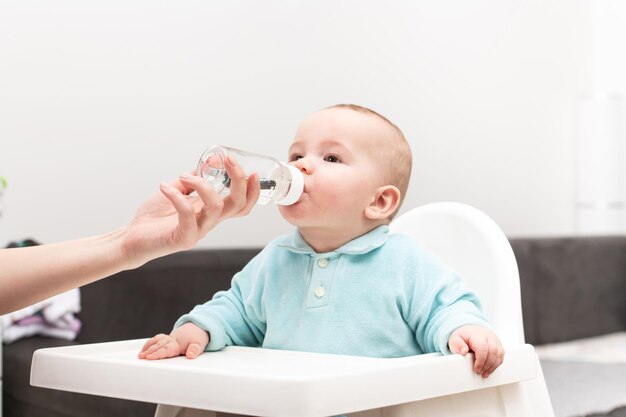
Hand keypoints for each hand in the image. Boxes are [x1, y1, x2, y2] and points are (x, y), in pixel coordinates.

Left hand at [121, 155, 259, 267]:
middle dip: (238, 180)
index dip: (252, 190)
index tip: (252, 171)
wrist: (132, 239)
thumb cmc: (154, 217)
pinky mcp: (183, 238)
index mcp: (211, 212)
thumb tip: (211, 161)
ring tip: (184, 176)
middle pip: (238, 204)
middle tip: (228, 161)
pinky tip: (164, 187)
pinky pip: (188, 214)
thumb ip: (194, 179)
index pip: (242, 205)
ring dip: (202, 184)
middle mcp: (209, 222)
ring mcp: (198, 231)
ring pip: (216, 207)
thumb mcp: (177, 190)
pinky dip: (177, 195)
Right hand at [138, 322, 209, 359]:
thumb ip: (194, 350)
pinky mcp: (167, 338)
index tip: (149, 357)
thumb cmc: (197, 337)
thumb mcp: (199, 344)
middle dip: (149, 351)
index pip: (166, 349)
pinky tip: (145, 349)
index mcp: (177, 343)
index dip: (157, 354)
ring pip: (156, 341)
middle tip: (141, 357)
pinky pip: (157, 339)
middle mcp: (171, 340)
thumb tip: (190, 355)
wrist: (198, 327)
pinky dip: (150, 343)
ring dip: (147, 347)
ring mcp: (168, 338)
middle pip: (158, 345)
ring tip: (140, 354)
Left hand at [448, 325, 504, 377]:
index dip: (481, 361)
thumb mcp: (455, 339)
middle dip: (487, 365)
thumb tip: (463, 351)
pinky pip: (501, 356)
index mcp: (477, 335)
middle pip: (493, 352)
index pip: (482, 348)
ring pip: (499, 354)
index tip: (477, 369)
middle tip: (480, 372)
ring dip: (492, 366)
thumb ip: (457, 345)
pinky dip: (496, 364)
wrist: (470, 330)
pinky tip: (489, 369)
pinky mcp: (499, 345)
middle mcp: (488, 336)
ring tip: (484, 373)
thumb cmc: (463, 336)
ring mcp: (495, 340)